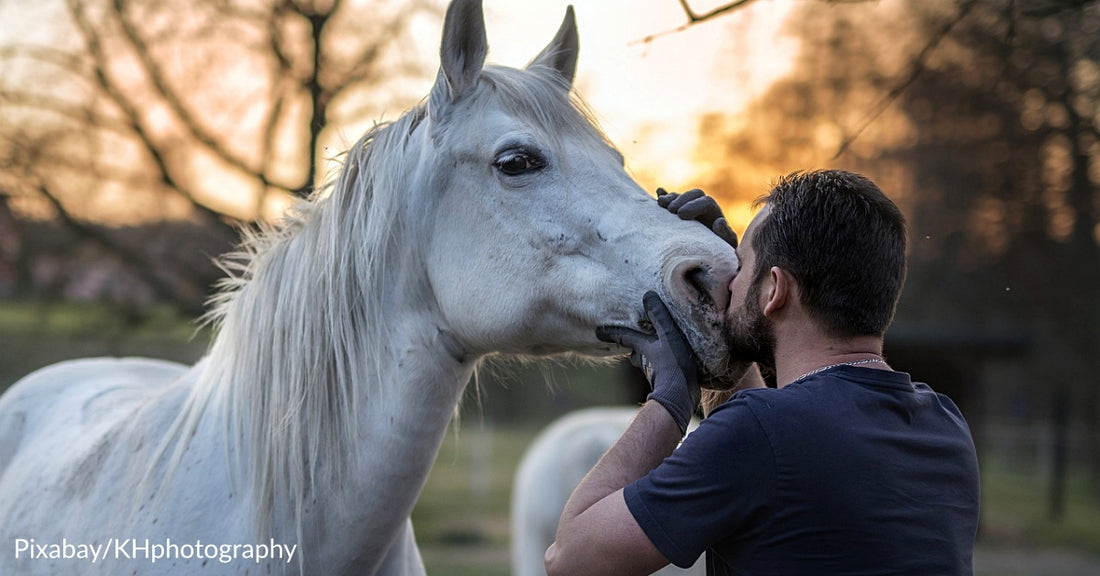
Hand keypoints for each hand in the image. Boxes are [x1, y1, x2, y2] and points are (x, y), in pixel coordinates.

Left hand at [596, 292, 700, 435]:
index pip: (623, 336)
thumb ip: (659, 316)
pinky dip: (660, 359)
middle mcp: (643, 358)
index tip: (597, 332)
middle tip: (626, 335)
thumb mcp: (668, 335)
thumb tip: (648, 294)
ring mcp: (653, 369)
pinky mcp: (664, 378)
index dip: (610, 332)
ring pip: (645, 357)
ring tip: (654, 343)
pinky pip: (658, 364)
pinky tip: (669, 357)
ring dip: (647, 350)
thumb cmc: (673, 364)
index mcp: (642, 346)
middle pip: (634, 347)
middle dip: (631, 341)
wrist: (680, 396)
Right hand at [656, 188, 737, 247]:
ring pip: (682, 197)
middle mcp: (703, 209)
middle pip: (695, 195)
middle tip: (671, 210)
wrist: (708, 260)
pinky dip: (664, 196)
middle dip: (681, 199)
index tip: (681, 215)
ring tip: (661, 204)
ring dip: (671, 198)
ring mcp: (689, 210)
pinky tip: (659, 193)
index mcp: (715, 215)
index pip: (707, 202)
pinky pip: (671, 201)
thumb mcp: (725, 247)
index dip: (694, 205)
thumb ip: (725, 235)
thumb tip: (719, 221)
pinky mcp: (676, 215)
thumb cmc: (719, 254)